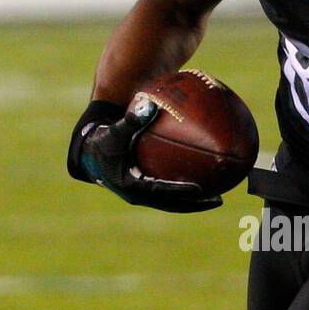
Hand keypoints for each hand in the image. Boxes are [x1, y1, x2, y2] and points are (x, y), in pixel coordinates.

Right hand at [76, 102, 221, 212]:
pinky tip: (203, 178)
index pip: (160, 191)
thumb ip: (131, 121)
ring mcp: (143, 195)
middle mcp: (139, 195)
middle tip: (218, 200)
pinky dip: (184, 187)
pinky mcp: (146, 190)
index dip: (179, 191)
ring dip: (193, 200)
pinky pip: (169, 191)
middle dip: (195, 203)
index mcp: (132, 185)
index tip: (199, 189)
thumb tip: (148, 105)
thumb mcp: (114, 132)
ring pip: (172, 201)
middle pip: (172, 204)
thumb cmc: (103, 141)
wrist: (90, 154)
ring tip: (218, 196)